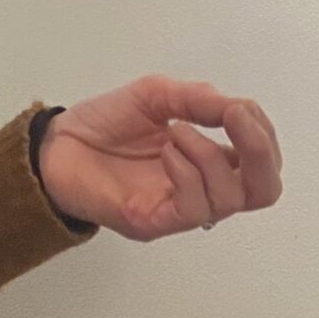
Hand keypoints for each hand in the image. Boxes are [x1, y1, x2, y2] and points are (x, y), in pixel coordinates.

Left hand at [38, 76, 283, 240]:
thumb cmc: (105, 123)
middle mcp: (202, 189)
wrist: (55, 146)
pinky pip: (193, 208)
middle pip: (263, 191)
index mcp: (209, 160)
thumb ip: (198, 100)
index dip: (263, 134)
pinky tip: (166, 151)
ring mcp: (179, 209)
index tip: (239, 106)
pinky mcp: (154, 222)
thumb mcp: (157, 95)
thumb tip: (236, 106)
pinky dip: (187, 171)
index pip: (262, 163)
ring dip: (210, 154)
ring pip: (229, 199)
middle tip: (238, 120)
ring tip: (177, 131)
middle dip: (260, 153)